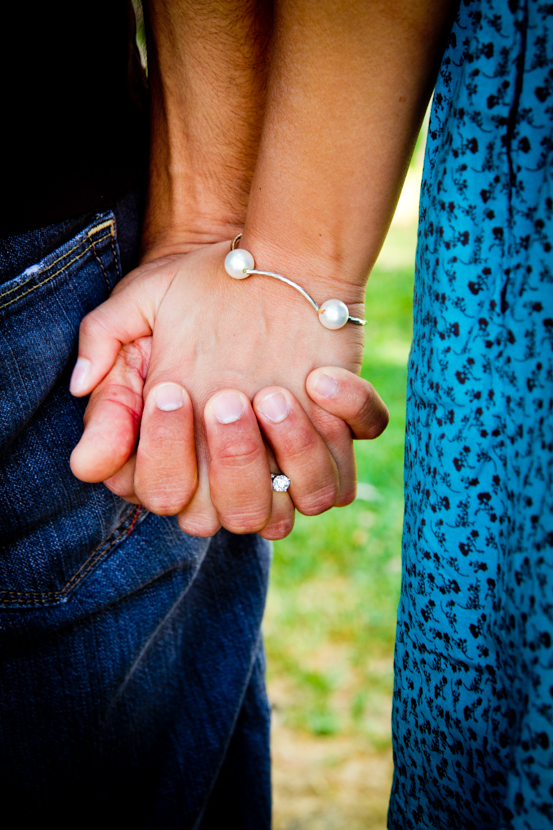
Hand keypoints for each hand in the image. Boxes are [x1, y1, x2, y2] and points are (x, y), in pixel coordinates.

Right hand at [70, 242, 386, 537]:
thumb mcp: (140, 307)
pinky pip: (352, 467)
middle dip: (234, 461)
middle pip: (239, 514)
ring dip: (295, 454)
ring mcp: (293, 459)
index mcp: (186, 451)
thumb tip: (84, 437)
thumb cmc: (201, 290)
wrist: (268, 264)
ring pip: (305, 501)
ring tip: (275, 394)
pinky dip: (348, 423)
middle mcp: (239, 469)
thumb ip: (103, 352)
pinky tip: (323, 377)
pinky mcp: (340, 438)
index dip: (163, 454)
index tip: (169, 391)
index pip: (166, 493)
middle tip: (226, 398)